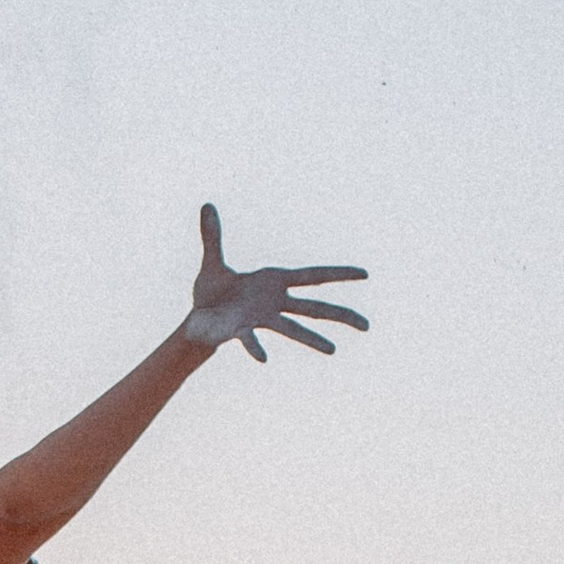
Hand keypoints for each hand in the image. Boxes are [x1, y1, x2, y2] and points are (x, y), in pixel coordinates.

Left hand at [183, 203, 370, 361]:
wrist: (196, 322)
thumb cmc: (211, 295)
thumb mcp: (213, 263)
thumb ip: (212, 236)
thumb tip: (206, 205)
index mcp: (274, 282)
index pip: (314, 276)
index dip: (339, 274)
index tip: (365, 274)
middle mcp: (274, 303)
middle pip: (315, 309)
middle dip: (341, 315)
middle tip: (368, 326)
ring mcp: (260, 319)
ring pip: (292, 329)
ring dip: (311, 339)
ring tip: (332, 349)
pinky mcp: (240, 332)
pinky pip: (250, 340)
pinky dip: (255, 348)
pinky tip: (264, 358)